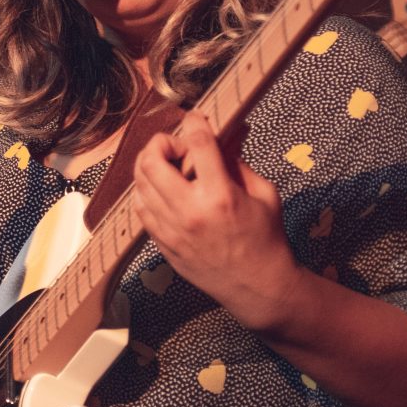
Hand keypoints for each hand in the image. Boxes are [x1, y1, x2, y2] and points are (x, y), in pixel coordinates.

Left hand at [130, 112, 300, 331]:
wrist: (258, 287)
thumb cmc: (266, 240)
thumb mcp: (264, 194)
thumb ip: (237, 164)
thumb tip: (219, 139)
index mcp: (221, 196)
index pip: (196, 143)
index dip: (195, 122)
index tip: (197, 118)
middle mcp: (190, 212)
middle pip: (152, 161)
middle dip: (161, 143)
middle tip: (177, 146)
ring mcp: (172, 230)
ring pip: (140, 184)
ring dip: (151, 166)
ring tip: (169, 166)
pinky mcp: (164, 244)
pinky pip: (140, 208)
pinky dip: (146, 191)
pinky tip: (163, 190)